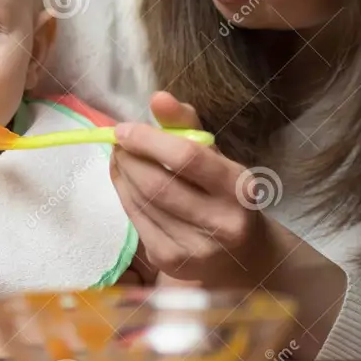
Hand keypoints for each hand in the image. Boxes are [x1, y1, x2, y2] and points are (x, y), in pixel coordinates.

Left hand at [109, 91, 268, 285]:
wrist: (242, 255)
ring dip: (122, 175)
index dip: (148, 140)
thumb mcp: (215, 155)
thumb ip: (186, 123)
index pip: (187, 158)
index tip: (124, 129)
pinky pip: (136, 221)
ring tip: (120, 159)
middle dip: (129, 159)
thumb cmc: (223, 192)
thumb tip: (157, 98)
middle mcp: (223, 222)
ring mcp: (196, 248)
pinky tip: (125, 182)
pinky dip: (124, 196)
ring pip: (143, 203)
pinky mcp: (171, 262)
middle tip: (118, 144)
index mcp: (239, 188)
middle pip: (158, 184)